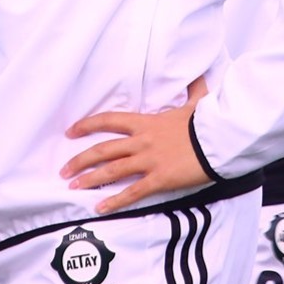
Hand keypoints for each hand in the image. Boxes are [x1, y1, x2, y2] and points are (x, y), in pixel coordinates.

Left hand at [60, 77, 211, 213]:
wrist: (219, 140)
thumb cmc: (206, 122)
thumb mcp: (196, 103)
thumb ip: (193, 91)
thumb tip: (199, 76)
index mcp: (146, 122)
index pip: (109, 120)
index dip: (88, 125)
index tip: (71, 131)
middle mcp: (142, 141)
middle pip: (104, 149)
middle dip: (80, 159)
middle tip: (64, 170)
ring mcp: (149, 160)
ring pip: (112, 170)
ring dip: (90, 179)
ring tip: (72, 187)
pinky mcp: (159, 179)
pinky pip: (132, 192)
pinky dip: (114, 201)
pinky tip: (99, 207)